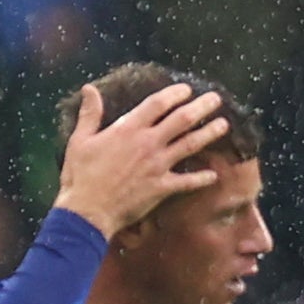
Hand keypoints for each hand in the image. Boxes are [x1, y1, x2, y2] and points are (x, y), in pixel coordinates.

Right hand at [53, 82, 226, 238]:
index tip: (186, 90)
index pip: (158, 103)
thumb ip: (90, 114)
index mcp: (128, 129)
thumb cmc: (80, 177)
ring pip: (190, 145)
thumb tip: (90, 89)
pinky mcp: (161, 187)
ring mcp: (157, 165)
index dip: (175, 93)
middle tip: (216, 99)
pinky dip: (201, 179)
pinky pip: (187, 181)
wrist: (86, 214)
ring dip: (209, 133)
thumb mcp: (80, 141)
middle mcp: (148, 143)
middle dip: (202, 106)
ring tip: (224, 124)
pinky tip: (213, 175)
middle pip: (182, 119)